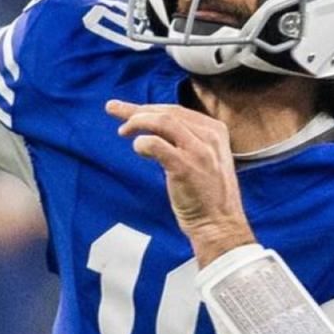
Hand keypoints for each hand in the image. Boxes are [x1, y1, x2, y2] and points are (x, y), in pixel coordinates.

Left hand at [105, 99, 252, 260]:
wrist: (220, 226)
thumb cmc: (207, 197)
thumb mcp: (207, 160)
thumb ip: (187, 142)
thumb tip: (154, 129)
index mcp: (215, 131)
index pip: (177, 110)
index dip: (149, 108)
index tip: (129, 110)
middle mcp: (209, 137)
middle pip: (167, 111)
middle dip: (137, 110)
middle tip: (114, 110)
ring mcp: (198, 151)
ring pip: (162, 121)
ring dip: (137, 122)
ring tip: (123, 131)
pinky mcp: (185, 167)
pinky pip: (156, 144)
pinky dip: (142, 143)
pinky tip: (138, 149)